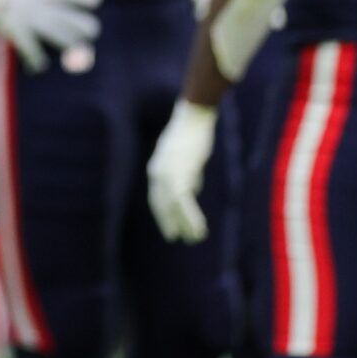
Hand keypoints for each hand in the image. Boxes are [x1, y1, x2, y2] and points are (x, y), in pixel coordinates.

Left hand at [147, 99, 217, 243]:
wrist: (194, 118)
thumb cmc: (192, 134)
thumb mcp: (185, 157)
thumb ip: (186, 174)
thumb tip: (191, 190)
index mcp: (156, 169)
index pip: (156, 198)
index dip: (162, 214)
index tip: (168, 227)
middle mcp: (158, 174)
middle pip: (162, 205)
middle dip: (168, 222)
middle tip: (174, 237)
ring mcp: (168, 175)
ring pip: (173, 208)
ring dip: (184, 224)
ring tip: (193, 238)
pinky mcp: (181, 175)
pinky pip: (184, 203)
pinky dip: (192, 218)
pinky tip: (200, 229)